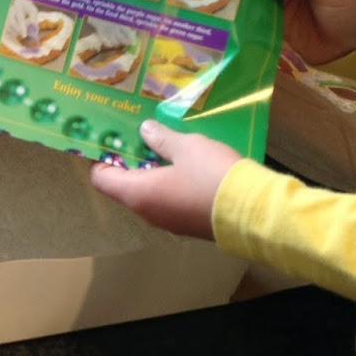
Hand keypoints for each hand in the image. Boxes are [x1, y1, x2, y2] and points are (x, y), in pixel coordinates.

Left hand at [90, 121, 240, 239]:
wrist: (253, 213)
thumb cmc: (212, 175)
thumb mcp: (186, 147)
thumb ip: (161, 138)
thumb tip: (145, 131)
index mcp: (138, 193)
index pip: (102, 180)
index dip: (102, 159)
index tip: (112, 140)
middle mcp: (147, 212)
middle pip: (124, 187)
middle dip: (131, 162)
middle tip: (141, 137)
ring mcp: (168, 222)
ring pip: (149, 195)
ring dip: (152, 173)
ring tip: (165, 147)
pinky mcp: (188, 225)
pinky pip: (169, 203)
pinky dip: (170, 185)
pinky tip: (186, 166)